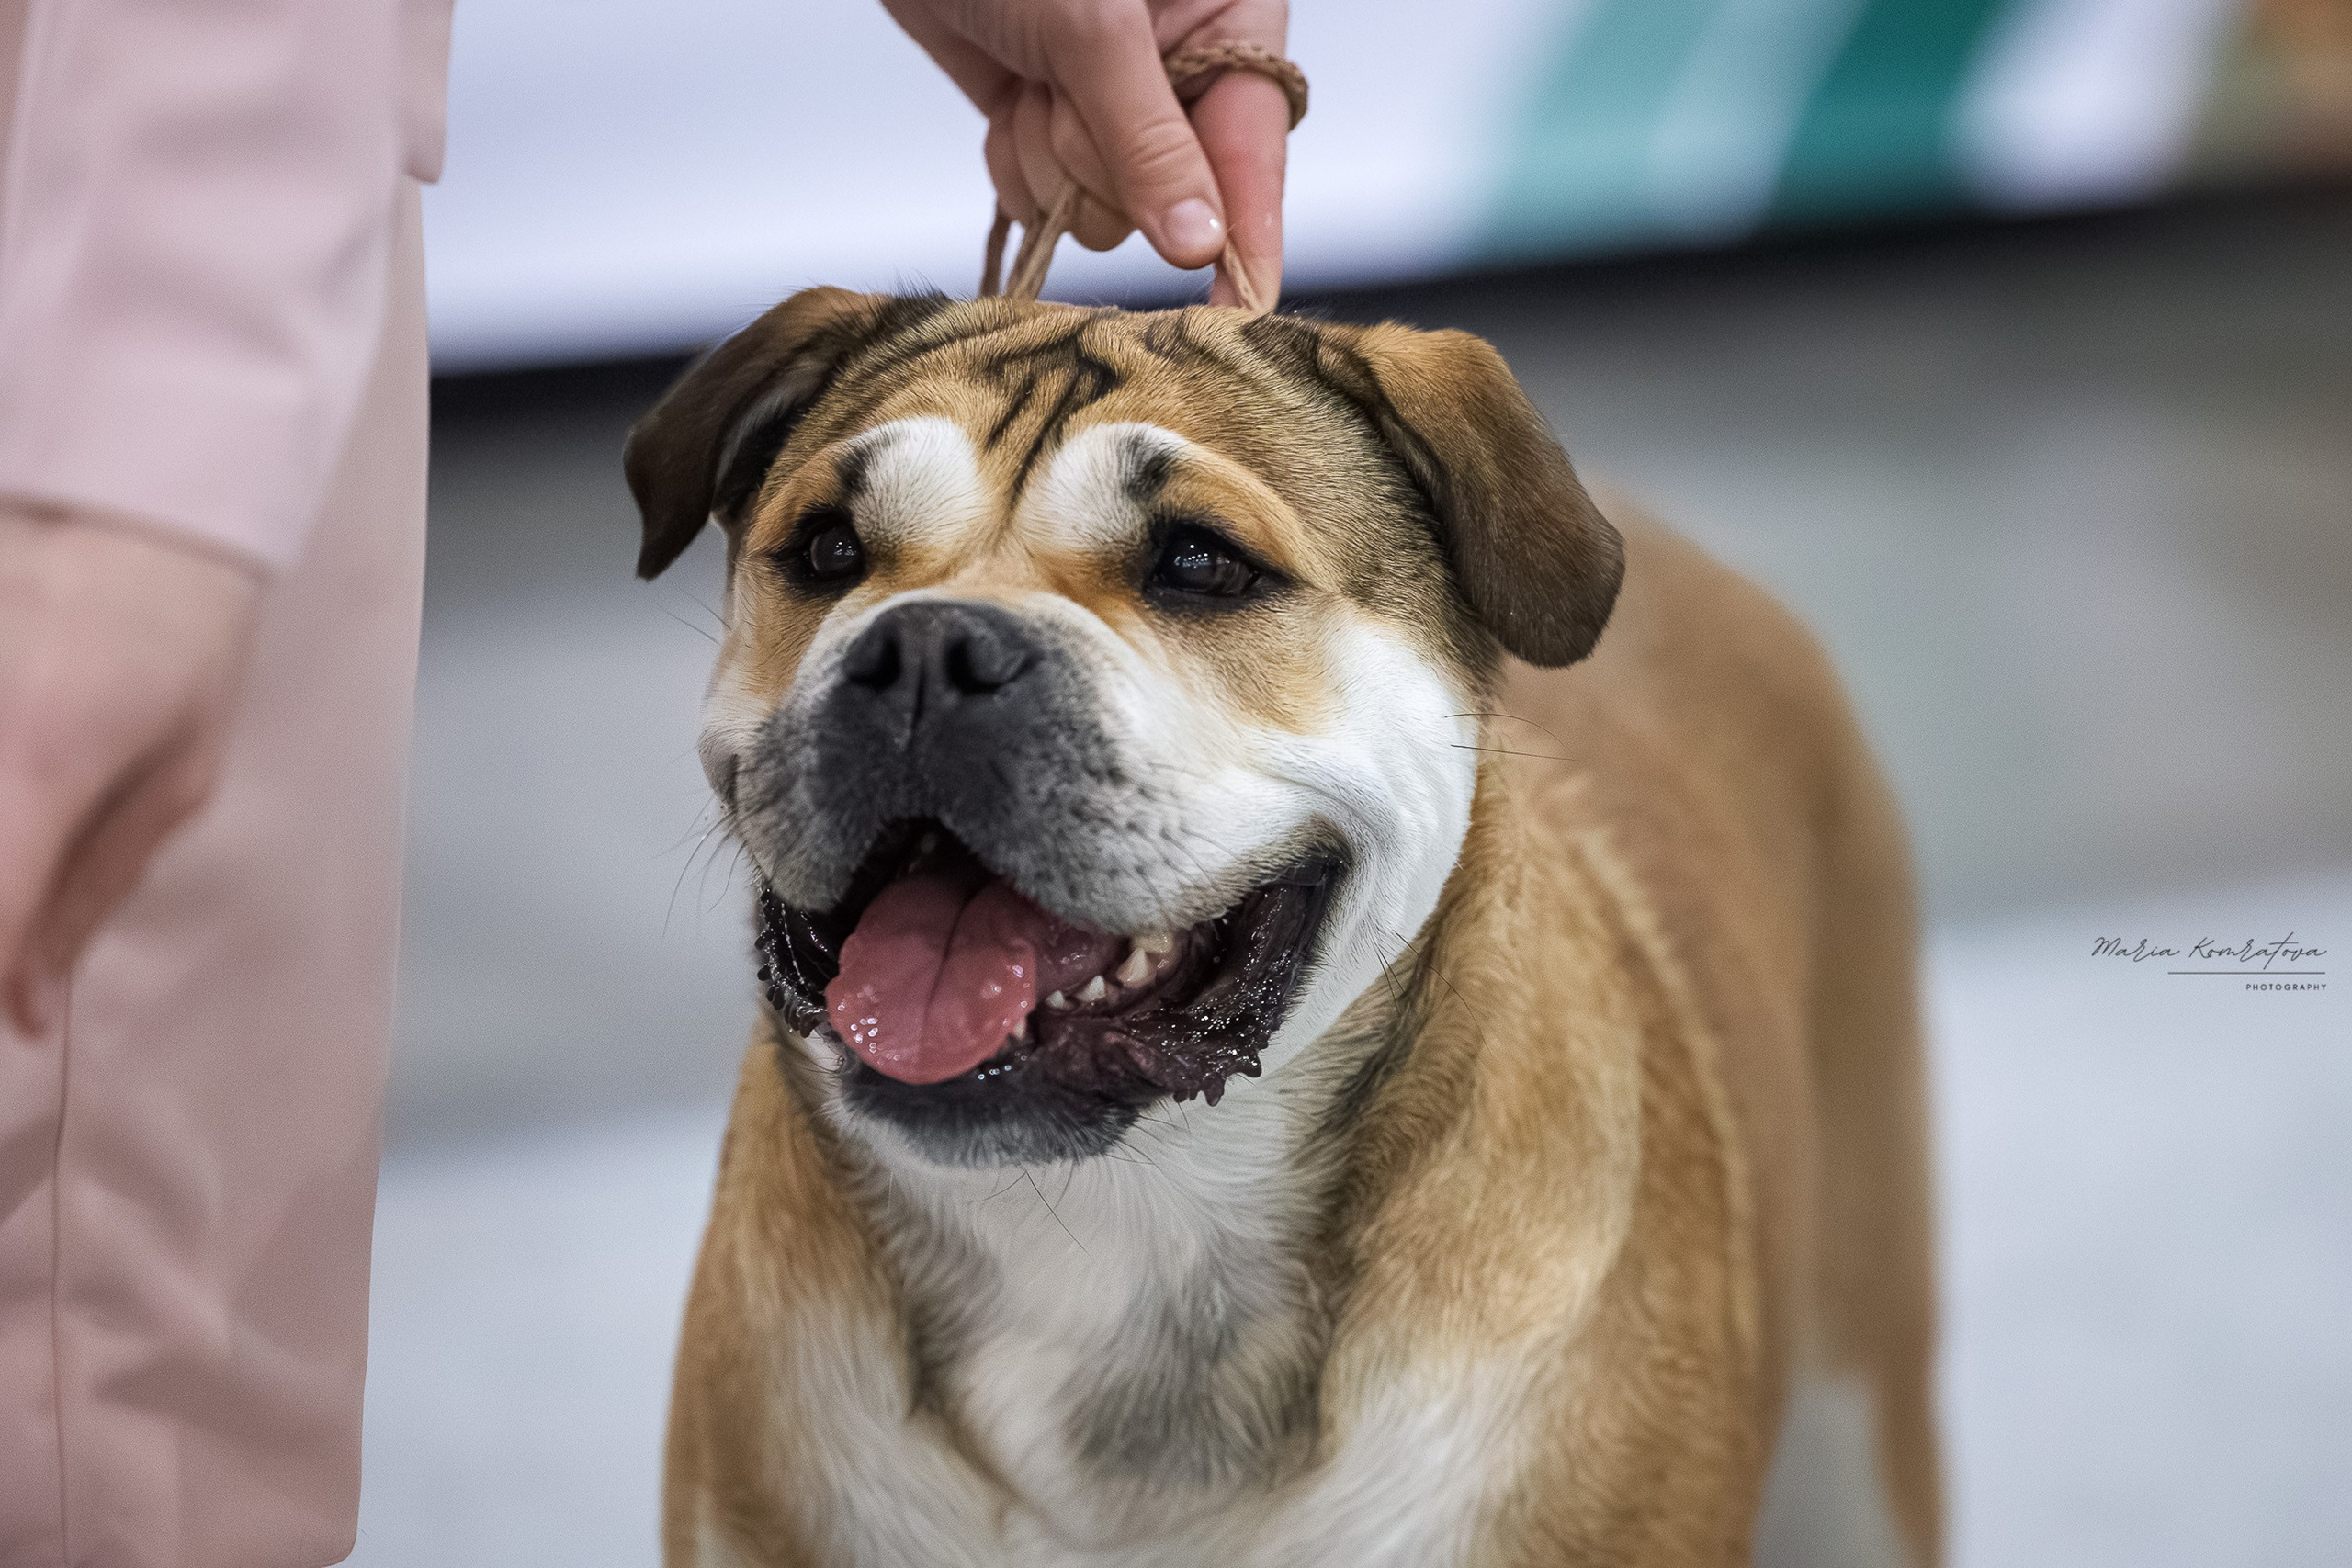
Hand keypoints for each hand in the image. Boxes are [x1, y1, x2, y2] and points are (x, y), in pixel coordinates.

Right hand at [0, 508, 260, 1033]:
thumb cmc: (180, 646)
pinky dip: (7, 823)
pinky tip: (34, 816)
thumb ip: (89, 894)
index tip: (7, 1018)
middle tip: (32, 927)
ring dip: (10, 869)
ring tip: (56, 827)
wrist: (133, 509)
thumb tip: (26, 1010)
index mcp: (41, 758)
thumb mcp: (176, 778)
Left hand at [883, 0, 1289, 307]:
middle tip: (1063, 87)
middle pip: (1170, 202)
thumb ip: (1149, 141)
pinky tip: (1010, 97)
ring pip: (1102, 212)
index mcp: (1228, 22)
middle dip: (1101, 162)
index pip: (1257, 153)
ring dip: (1051, 158)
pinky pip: (1046, 201)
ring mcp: (1111, 106)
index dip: (1249, 236)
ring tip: (1033, 79)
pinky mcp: (1050, 123)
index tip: (1241, 309)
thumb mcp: (1093, 28)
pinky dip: (1016, 161)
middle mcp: (1180, 74)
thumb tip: (1198, 241)